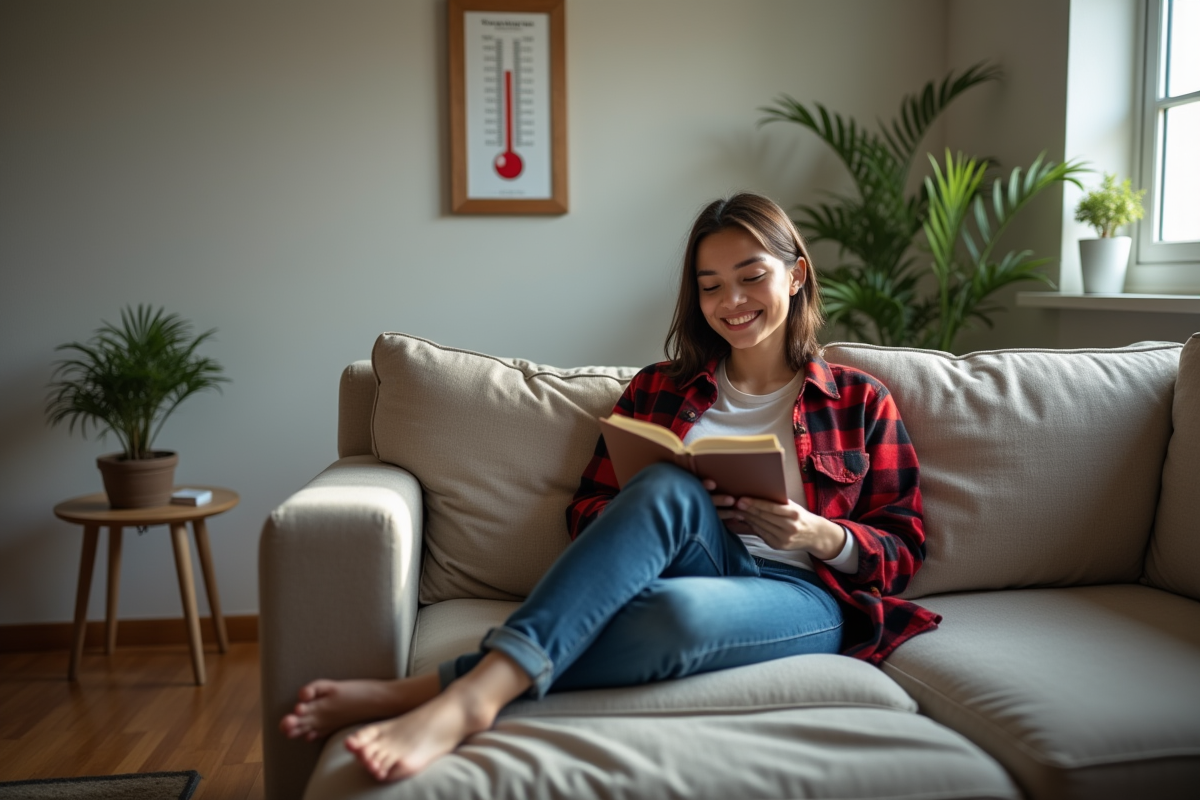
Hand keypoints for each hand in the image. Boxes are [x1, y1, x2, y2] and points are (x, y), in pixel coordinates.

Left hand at [702, 479, 846, 560]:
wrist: (814, 535)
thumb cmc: (799, 516)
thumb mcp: (792, 507)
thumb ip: (776, 503)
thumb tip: (755, 495)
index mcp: (794, 514)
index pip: (771, 508)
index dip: (755, 503)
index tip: (742, 498)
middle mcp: (789, 527)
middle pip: (763, 517)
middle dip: (747, 510)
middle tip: (734, 503)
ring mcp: (783, 538)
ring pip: (760, 526)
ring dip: (747, 518)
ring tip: (735, 510)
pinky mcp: (778, 546)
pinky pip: (761, 534)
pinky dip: (751, 527)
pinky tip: (744, 520)